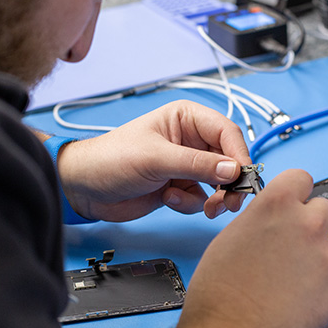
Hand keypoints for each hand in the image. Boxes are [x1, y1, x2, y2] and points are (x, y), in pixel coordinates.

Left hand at [55, 100, 251, 221]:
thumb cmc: (110, 159)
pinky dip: (190, 204)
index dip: (239, 155)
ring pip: (218, 183)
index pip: (226, 133)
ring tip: (205, 208)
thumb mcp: (156, 158)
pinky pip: (201, 198)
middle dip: (230, 183)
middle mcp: (190, 140)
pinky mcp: (179, 187)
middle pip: (228, 160)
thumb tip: (233, 170)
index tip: (244, 178)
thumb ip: (197, 164)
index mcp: (186, 119)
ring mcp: (185, 165)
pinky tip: (168, 199)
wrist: (83, 187)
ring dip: (214, 198)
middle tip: (230, 203)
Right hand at [150, 169, 327, 327]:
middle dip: (312, 225)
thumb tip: (273, 221)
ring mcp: (327, 257)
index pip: (302, 178)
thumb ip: (261, 219)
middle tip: (291, 248)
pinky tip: (294, 303)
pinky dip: (319, 291)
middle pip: (326, 209)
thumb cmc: (220, 293)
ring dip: (316, 260)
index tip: (294, 203)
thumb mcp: (231, 237)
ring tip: (287, 283)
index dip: (296, 193)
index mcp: (277, 204)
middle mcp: (308, 224)